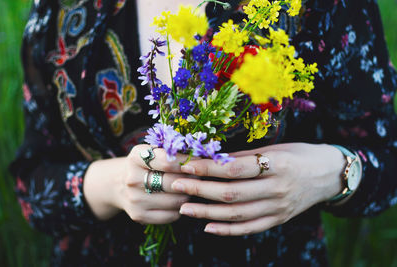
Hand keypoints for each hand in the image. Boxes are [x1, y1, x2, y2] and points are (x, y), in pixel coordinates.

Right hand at [84, 144, 190, 223]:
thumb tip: (199, 155)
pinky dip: (179, 209)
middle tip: (199, 177)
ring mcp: (135, 199)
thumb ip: (170, 151)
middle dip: (191, 180)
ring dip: (188, 195)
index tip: (199, 162)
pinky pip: (170, 215)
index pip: (168, 161)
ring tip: (191, 188)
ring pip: (175, 200)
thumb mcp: (150, 151)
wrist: (117, 184)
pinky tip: (179, 201)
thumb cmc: (143, 164)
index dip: (187, 162)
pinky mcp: (138, 215)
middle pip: (173, 182)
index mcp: (136, 157)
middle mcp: (132, 179)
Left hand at [171, 143, 344, 235]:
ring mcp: (278, 208)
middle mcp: (277, 189)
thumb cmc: (300, 155)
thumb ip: (246, 157)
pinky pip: (250, 228)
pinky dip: (227, 230)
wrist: (330, 175)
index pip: (235, 169)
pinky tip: (208, 227)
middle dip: (200, 190)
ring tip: (184, 207)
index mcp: (277, 165)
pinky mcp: (278, 220)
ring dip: (207, 213)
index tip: (186, 164)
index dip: (208, 168)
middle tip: (176, 185)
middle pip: (232, 193)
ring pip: (237, 214)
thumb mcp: (276, 149)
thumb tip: (213, 159)